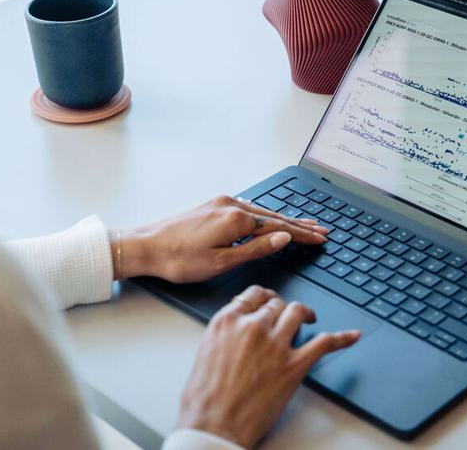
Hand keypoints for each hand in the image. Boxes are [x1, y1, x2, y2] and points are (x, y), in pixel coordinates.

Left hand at [113, 195, 328, 281]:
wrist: (145, 247)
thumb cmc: (178, 259)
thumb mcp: (221, 262)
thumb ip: (255, 249)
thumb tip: (283, 238)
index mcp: (236, 219)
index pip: (279, 228)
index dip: (302, 235)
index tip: (321, 238)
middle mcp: (231, 205)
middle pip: (274, 216)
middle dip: (299, 225)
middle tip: (322, 230)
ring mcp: (221, 203)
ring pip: (261, 211)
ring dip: (283, 220)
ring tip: (303, 225)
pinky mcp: (212, 205)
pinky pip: (248, 209)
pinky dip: (265, 216)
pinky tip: (270, 220)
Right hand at [176, 285, 360, 448]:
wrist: (214, 426)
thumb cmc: (204, 399)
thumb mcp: (206, 352)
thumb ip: (225, 334)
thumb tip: (236, 330)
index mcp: (228, 321)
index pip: (254, 295)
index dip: (265, 297)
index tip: (270, 300)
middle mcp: (254, 326)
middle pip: (276, 304)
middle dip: (282, 309)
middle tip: (286, 316)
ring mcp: (276, 344)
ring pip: (297, 312)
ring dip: (304, 313)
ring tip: (309, 318)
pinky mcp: (295, 365)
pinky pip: (325, 343)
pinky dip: (342, 337)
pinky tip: (351, 335)